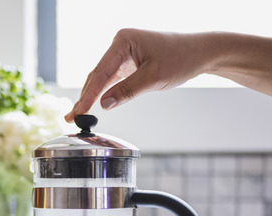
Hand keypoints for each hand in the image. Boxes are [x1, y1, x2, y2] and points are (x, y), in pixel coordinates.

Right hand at [65, 29, 208, 121]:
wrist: (200, 53)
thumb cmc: (181, 58)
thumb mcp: (154, 78)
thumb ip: (127, 91)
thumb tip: (104, 104)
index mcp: (123, 41)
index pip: (100, 72)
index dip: (88, 94)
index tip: (79, 111)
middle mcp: (120, 44)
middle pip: (97, 74)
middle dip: (85, 97)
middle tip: (71, 118)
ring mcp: (124, 53)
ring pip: (102, 78)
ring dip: (91, 96)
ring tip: (77, 115)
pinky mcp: (129, 61)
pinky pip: (112, 79)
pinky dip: (103, 92)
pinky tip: (92, 105)